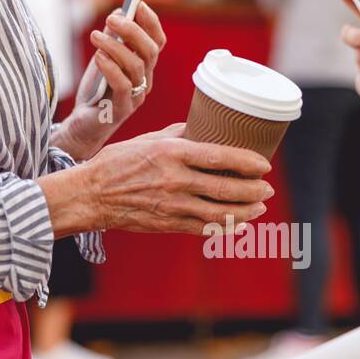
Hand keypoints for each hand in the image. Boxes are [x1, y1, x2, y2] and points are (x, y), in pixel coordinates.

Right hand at [42, 123, 273, 236]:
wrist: (92, 195)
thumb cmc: (119, 162)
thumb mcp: (149, 140)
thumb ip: (179, 136)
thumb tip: (204, 130)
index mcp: (172, 154)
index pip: (219, 156)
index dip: (247, 162)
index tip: (264, 165)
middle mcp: (175, 180)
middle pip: (225, 188)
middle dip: (253, 190)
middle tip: (267, 189)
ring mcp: (173, 206)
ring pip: (220, 213)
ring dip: (245, 211)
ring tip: (259, 207)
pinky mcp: (168, 224)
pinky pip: (204, 228)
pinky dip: (225, 227)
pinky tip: (239, 223)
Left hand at [57, 2, 166, 158]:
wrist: (83, 125)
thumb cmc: (96, 91)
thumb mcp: (103, 59)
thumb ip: (113, 38)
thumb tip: (118, 13)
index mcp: (145, 67)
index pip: (157, 42)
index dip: (151, 22)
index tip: (138, 3)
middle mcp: (145, 81)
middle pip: (150, 51)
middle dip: (133, 30)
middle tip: (112, 18)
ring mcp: (136, 97)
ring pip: (136, 66)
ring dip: (116, 46)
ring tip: (95, 36)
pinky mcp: (121, 110)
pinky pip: (122, 85)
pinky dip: (110, 67)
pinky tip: (97, 56)